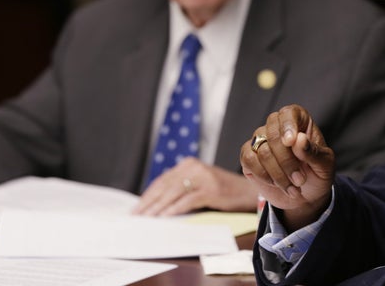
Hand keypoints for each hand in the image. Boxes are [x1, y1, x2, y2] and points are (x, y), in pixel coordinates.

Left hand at [133, 157, 257, 215]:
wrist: (249, 190)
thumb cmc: (222, 191)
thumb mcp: (200, 184)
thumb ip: (182, 189)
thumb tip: (156, 206)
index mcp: (188, 164)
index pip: (162, 180)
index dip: (148, 195)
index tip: (136, 209)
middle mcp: (194, 167)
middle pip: (165, 186)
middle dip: (149, 203)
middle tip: (136, 216)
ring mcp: (203, 177)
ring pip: (173, 193)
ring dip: (158, 208)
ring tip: (147, 219)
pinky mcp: (211, 189)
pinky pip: (188, 200)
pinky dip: (175, 209)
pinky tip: (165, 217)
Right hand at [240, 104, 334, 230]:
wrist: (306, 196)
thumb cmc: (317, 175)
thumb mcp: (324, 165)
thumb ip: (313, 152)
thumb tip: (299, 139)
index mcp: (299, 121)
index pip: (288, 114)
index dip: (288, 126)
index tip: (290, 142)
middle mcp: (277, 126)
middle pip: (273, 135)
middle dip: (287, 162)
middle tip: (300, 180)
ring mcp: (260, 140)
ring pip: (263, 151)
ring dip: (279, 174)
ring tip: (293, 187)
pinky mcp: (249, 156)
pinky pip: (249, 160)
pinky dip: (264, 176)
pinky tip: (276, 184)